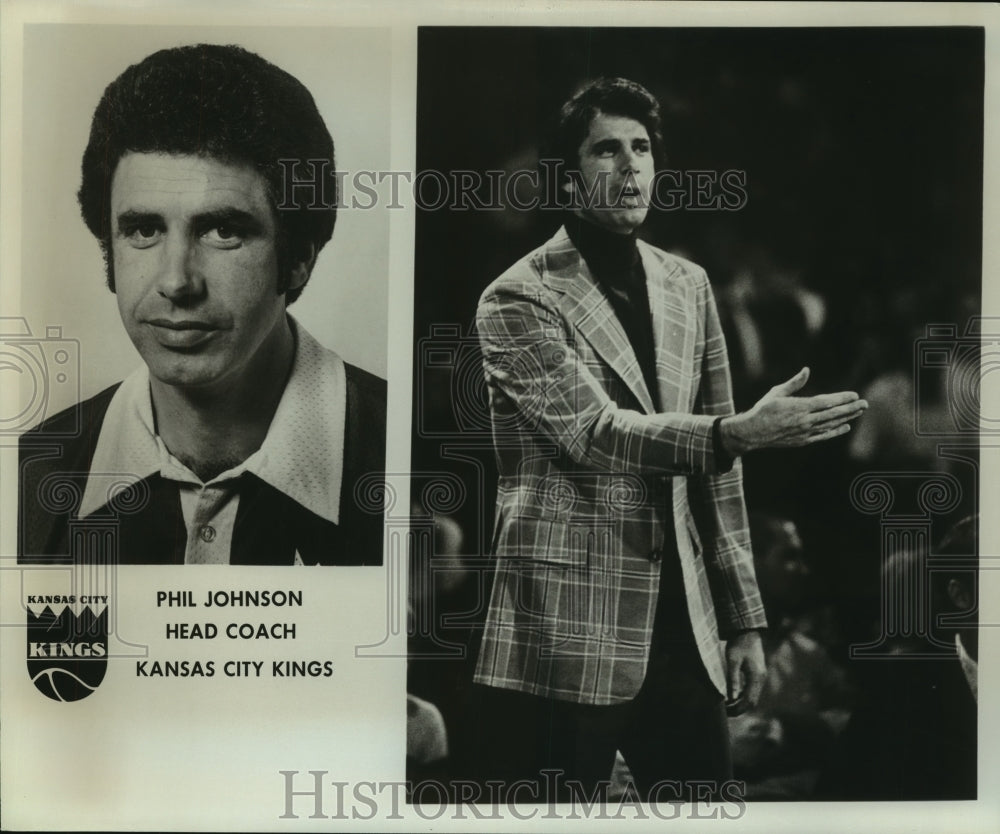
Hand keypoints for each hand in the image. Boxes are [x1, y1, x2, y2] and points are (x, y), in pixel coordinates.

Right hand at [719, 367, 866, 455]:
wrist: (752, 433)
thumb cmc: (763, 409)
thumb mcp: (776, 392)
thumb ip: (794, 383)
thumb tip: (807, 370)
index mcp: (798, 407)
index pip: (826, 402)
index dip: (842, 399)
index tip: (854, 395)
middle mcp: (804, 420)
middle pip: (833, 414)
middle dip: (851, 408)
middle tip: (865, 404)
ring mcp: (805, 432)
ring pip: (831, 424)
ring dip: (847, 417)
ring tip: (859, 412)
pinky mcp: (803, 440)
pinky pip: (824, 435)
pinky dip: (836, 431)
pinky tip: (846, 426)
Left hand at [725, 629, 765, 715]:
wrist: (747, 632)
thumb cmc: (738, 644)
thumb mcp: (732, 661)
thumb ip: (732, 679)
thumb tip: (731, 698)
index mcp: (756, 677)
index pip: (749, 700)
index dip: (738, 708)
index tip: (726, 712)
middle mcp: (761, 679)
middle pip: (753, 701)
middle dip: (740, 708)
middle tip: (726, 712)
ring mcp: (761, 677)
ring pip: (753, 697)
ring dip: (742, 703)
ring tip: (728, 706)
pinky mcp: (758, 674)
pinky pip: (753, 690)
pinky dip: (744, 696)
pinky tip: (734, 696)